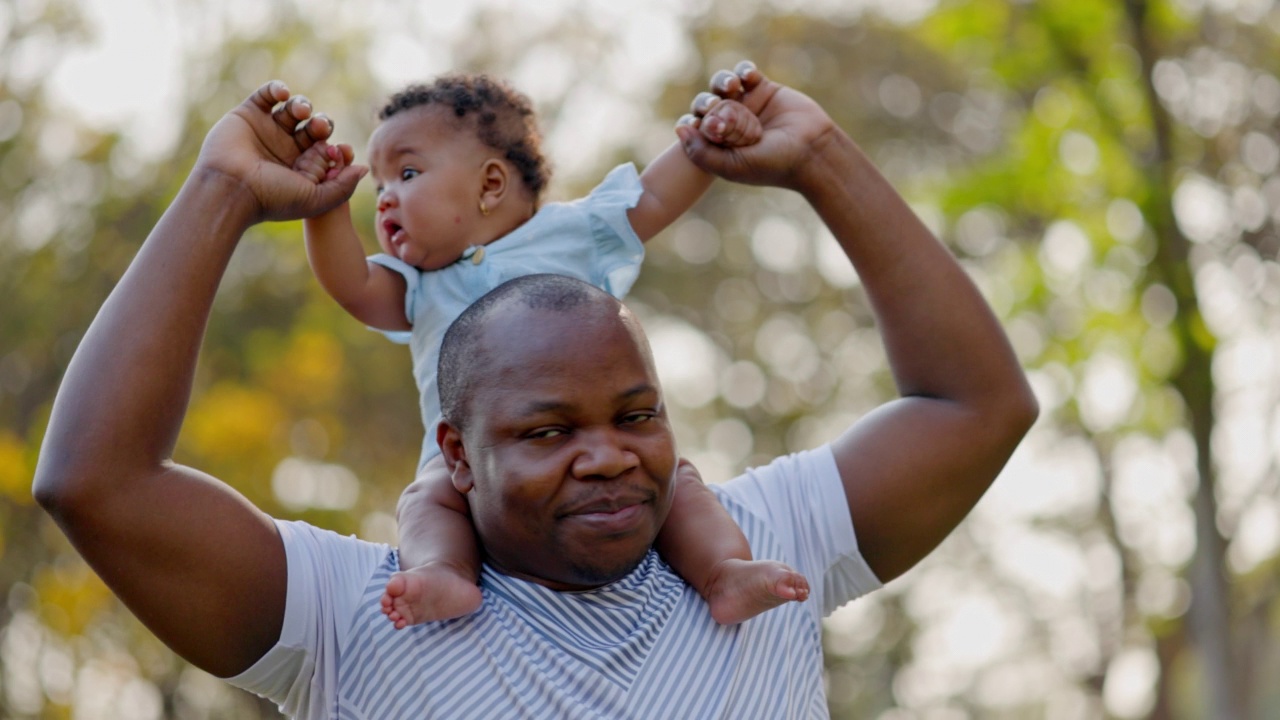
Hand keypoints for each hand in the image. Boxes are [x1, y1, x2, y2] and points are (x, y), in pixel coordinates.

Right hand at [194, 81, 366, 222]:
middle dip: (321, 124)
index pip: (327, 149)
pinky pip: (266, 95)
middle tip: (319, 127)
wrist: (231, 189)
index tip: (339, 150)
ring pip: (293, 109)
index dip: (336, 147)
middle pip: (313, 127)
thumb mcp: (316, 199)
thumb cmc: (273, 198)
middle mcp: (285, 149)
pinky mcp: (247, 115)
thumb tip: (365, 168)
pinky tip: (283, 94)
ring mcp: (266, 131)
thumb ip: (344, 186)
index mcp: (301, 168)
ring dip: (303, 105)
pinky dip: (278, 89)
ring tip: (300, 111)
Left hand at [676, 61, 840, 191]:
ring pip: (721, 84)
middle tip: (715, 105)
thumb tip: (679, 129)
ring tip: (732, 86)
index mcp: (719, 143)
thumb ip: (701, 153)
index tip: (697, 122)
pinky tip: (748, 77)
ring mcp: (747, 104)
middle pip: (705, 103)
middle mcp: (730, 123)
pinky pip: (745, 71)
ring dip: (721, 81)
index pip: (694, 126)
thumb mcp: (732, 166)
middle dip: (706, 101)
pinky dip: (742, 69)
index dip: (692, 121)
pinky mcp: (764, 88)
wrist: (812, 151)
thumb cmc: (772, 165)